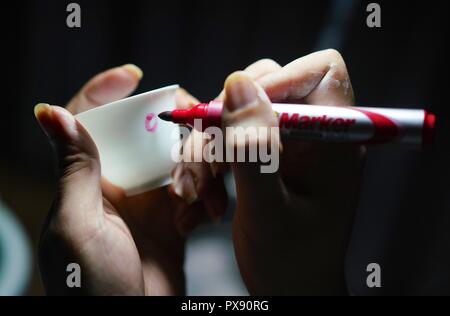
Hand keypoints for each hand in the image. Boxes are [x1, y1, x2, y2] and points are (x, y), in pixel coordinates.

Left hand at [37, 65, 198, 294]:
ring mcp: (151, 197)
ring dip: (200, 172)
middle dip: (179, 139)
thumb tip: (50, 111)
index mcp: (88, 178)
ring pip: (183, 157)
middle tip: (192, 165)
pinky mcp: (178, 215)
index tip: (133, 76)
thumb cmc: (90, 287)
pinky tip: (202, 219)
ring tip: (198, 203)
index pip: (90, 120)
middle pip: (151, 132)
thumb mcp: (77, 226)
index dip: (107, 90)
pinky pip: (200, 188)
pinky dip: (207, 197)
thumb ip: (75, 169)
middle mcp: (120, 181)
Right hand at [174, 50, 365, 294]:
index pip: (321, 70)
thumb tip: (239, 83)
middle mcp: (311, 134)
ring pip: (236, 114)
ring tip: (200, 195)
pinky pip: (227, 139)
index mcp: (333, 140)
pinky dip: (207, 164)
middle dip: (225, 123)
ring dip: (208, 151)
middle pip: (265, 87)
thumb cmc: (290, 261)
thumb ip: (254, 149)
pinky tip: (203, 200)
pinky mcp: (264, 157)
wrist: (288, 290)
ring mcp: (286, 144)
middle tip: (208, 165)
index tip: (238, 111)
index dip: (279, 80)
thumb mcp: (268, 210)